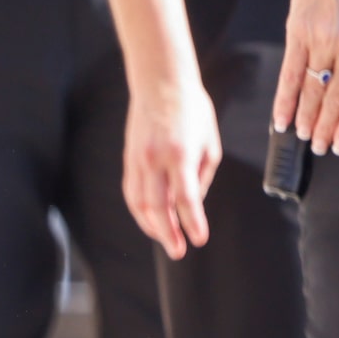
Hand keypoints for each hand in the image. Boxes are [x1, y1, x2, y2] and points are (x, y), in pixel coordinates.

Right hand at [123, 75, 220, 258]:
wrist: (161, 85)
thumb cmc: (193, 112)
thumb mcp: (210, 142)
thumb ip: (202, 176)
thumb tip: (192, 204)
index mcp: (180, 155)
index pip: (186, 199)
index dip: (193, 222)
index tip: (200, 239)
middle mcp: (155, 160)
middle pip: (158, 208)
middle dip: (168, 234)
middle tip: (178, 252)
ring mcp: (137, 160)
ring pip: (139, 204)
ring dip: (151, 226)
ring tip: (166, 240)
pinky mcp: (128, 159)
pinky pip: (131, 192)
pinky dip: (139, 211)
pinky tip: (150, 221)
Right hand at [274, 0, 338, 157]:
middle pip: (336, 98)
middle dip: (326, 128)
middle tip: (320, 149)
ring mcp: (323, 39)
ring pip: (312, 90)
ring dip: (305, 119)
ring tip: (303, 138)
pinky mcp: (299, 32)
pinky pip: (289, 74)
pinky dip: (284, 100)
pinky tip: (280, 119)